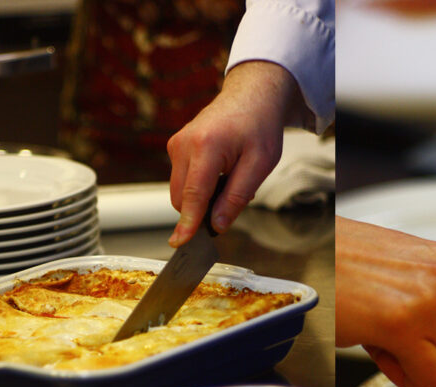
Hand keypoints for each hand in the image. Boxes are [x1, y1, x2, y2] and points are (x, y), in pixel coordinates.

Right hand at [167, 61, 303, 246]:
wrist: (251, 96)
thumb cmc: (259, 127)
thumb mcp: (260, 165)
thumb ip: (236, 197)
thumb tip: (217, 225)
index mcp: (206, 147)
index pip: (193, 195)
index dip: (188, 223)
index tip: (180, 243)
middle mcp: (184, 144)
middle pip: (182, 198)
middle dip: (202, 210)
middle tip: (233, 198)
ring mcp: (176, 144)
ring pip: (179, 191)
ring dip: (200, 198)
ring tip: (229, 178)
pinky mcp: (175, 146)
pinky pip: (182, 179)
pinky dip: (198, 185)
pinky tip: (219, 171)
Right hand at [335, 217, 435, 386]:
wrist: (303, 250)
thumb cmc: (346, 266)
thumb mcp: (410, 289)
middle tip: (434, 375)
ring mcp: (430, 300)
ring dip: (424, 377)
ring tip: (390, 349)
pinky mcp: (402, 322)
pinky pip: (429, 377)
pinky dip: (404, 378)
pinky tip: (379, 350)